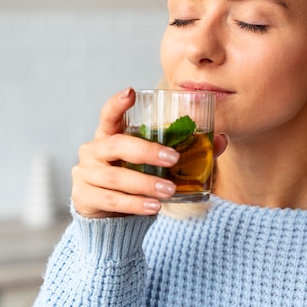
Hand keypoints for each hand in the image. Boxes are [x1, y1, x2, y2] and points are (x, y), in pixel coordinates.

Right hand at [71, 87, 227, 217]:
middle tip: (173, 159)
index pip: (109, 115)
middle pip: (116, 145)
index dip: (118, 103)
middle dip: (146, 151)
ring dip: (146, 183)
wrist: (108, 214)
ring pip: (116, 177)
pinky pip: (112, 200)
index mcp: (109, 135)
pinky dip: (135, 204)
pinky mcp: (85, 197)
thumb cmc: (133, 179)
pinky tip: (153, 207)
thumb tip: (220, 140)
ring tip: (169, 190)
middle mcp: (94, 150)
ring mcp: (86, 174)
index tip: (131, 92)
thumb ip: (183, 150)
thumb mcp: (151, 163)